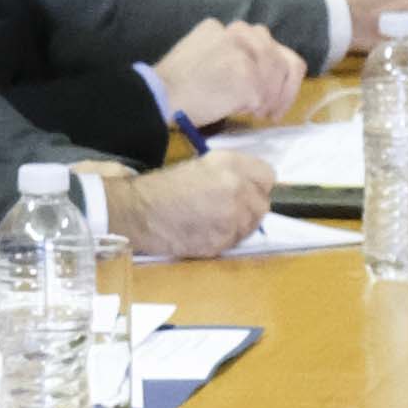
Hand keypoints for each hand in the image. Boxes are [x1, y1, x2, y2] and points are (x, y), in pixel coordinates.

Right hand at [103, 151, 279, 261]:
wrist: (139, 211)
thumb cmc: (166, 185)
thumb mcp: (203, 164)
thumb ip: (233, 171)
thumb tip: (254, 185)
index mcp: (231, 165)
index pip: (268, 176)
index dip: (256, 184)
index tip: (246, 189)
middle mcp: (236, 190)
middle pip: (263, 205)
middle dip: (249, 207)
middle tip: (228, 208)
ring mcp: (230, 219)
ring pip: (250, 227)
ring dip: (238, 225)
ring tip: (214, 220)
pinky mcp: (220, 243)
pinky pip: (234, 242)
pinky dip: (223, 239)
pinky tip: (205, 231)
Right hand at [149, 16, 309, 131]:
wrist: (158, 97)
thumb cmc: (175, 85)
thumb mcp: (203, 54)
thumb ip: (231, 54)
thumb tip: (260, 73)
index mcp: (226, 28)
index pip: (267, 43)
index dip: (274, 72)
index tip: (269, 93)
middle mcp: (239, 33)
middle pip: (281, 57)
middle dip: (282, 87)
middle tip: (270, 110)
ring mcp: (244, 53)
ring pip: (278, 77)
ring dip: (272, 99)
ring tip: (257, 114)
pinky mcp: (247, 77)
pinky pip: (265, 96)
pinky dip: (258, 109)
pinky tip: (243, 114)